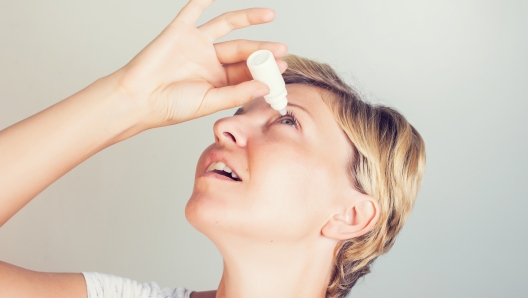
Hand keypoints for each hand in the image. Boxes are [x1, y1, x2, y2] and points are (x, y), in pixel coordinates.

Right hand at [111, 0, 287, 127]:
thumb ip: (236, 93)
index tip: (282, 69)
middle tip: (280, 49)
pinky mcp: (180, 31)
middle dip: (261, 49)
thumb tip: (265, 87)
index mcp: (219, 81)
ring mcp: (197, 44)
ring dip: (247, 18)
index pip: (247, 71)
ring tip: (270, 15)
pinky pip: (195, 9)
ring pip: (227, 26)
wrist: (139, 99)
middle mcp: (210, 61)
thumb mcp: (209, 102)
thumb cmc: (171, 107)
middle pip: (241, 50)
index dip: (265, 69)